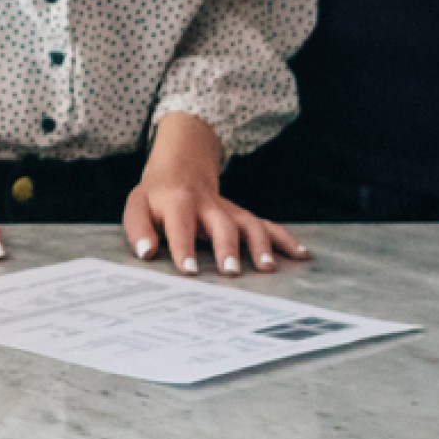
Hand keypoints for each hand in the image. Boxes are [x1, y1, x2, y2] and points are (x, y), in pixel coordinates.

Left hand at [122, 113, 309, 275]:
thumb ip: (139, 230)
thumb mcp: (137, 206)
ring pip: (249, 223)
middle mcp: (208, 205)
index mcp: (177, 202)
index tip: (190, 271)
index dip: (184, 248)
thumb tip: (147, 253)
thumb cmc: (157, 195)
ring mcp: (229, 210)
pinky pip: (266, 224)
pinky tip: (301, 256)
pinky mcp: (243, 215)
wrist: (182, 166)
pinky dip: (285, 239)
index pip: (180, 226)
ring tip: (268, 268)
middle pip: (221, 224)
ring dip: (261, 245)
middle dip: (227, 247)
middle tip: (231, 271)